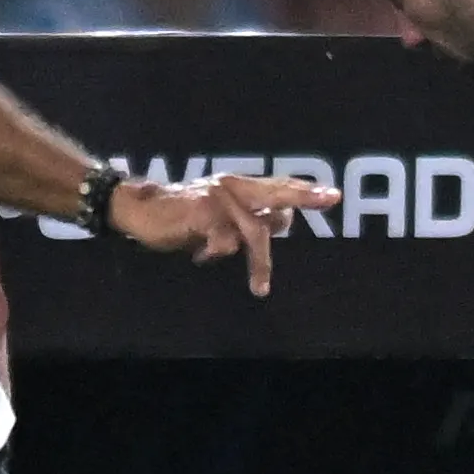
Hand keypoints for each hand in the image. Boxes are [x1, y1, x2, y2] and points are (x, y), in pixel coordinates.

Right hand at [106, 171, 340, 294]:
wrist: (141, 209)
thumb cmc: (184, 215)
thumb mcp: (221, 216)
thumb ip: (250, 219)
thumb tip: (283, 222)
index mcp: (238, 187)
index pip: (278, 186)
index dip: (305, 190)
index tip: (332, 194)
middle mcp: (232, 187)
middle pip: (276, 192)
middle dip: (303, 196)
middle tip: (330, 198)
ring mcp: (218, 199)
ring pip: (254, 231)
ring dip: (259, 263)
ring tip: (259, 286)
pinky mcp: (202, 214)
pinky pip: (225, 242)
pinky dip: (216, 254)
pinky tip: (201, 257)